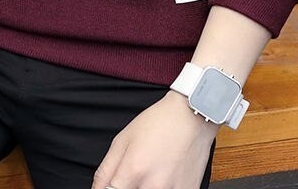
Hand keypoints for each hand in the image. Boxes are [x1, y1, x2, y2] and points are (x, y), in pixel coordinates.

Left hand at [92, 91, 217, 188]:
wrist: (192, 116)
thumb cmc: (158, 123)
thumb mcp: (123, 140)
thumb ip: (105, 170)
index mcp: (133, 171)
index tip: (114, 185)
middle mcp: (153, 186)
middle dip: (129, 186)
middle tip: (135, 174)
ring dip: (146, 187)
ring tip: (152, 172)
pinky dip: (164, 187)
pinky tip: (166, 175)